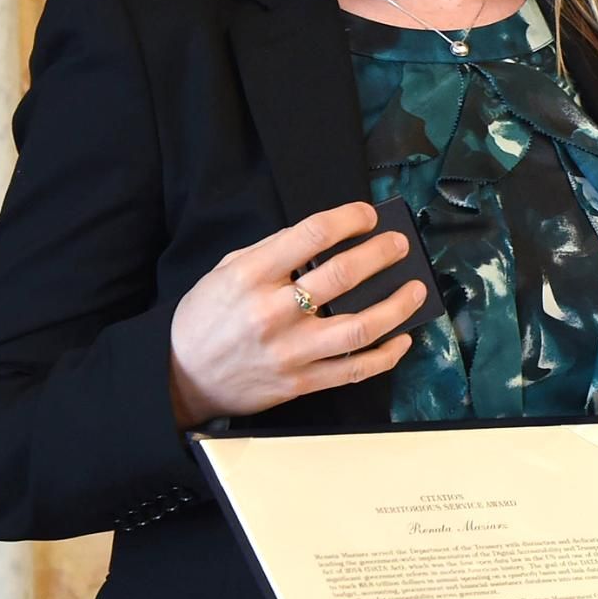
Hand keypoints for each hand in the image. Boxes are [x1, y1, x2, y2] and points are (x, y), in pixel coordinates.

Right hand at [168, 202, 426, 427]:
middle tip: (399, 244)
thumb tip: (327, 238)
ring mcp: (291, 351)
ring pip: (359, 326)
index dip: (348, 219)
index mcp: (251, 276)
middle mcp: (273, 312)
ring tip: (417, 289)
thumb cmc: (207, 317)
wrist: (180, 377)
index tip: (368, 215)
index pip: (311, 235)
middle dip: (380, 254)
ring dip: (397, 306)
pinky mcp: (301, 383)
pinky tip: (403, 338)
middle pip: (342, 276)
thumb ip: (273, 253)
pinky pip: (355, 369)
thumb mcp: (227, 271)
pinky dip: (386, 355)